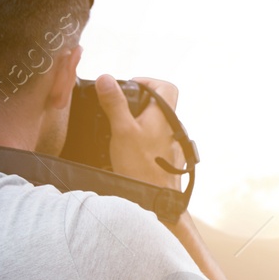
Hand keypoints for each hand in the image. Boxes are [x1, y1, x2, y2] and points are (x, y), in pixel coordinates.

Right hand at [95, 74, 183, 189]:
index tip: (130, 88)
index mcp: (165, 115)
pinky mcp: (167, 160)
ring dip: (139, 123)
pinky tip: (127, 150)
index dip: (148, 81)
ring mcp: (172, 145)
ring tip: (120, 131)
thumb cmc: (141, 167)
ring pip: (156, 125)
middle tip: (119, 109)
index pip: (166, 86)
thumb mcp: (122, 131)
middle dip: (138, 104)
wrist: (155, 201)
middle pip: (159, 105)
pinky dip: (142, 140)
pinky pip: (155, 142)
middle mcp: (172, 128)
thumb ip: (114, 104)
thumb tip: (106, 78)